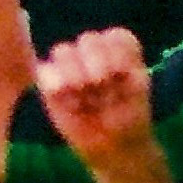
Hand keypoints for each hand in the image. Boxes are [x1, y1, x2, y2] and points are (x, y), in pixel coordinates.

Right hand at [35, 29, 156, 159]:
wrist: (114, 147)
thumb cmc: (130, 116)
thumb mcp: (138, 87)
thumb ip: (122, 62)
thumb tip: (94, 57)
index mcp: (118, 50)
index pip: (115, 36)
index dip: (119, 53)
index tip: (124, 76)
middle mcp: (92, 55)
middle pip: (88, 39)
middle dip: (96, 62)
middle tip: (103, 86)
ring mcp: (69, 68)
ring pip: (62, 50)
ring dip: (74, 72)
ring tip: (85, 95)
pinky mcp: (50, 86)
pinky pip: (44, 70)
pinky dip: (55, 82)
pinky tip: (69, 101)